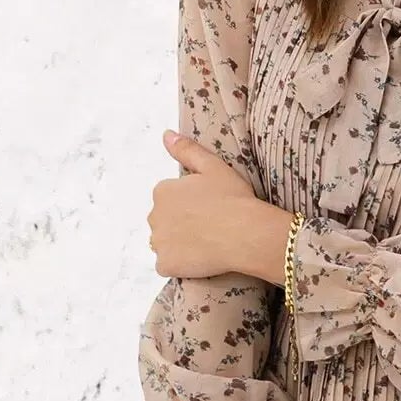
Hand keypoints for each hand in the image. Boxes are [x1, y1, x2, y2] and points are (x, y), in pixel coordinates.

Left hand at [148, 130, 257, 278]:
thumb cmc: (234, 198)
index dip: (190, 206)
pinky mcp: (165, 264)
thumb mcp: (213, 166)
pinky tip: (200, 260)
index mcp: (162, 190)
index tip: (209, 210)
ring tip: (206, 245)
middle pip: (164, 222)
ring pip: (165, 244)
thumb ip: (186, 150)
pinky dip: (179, 265)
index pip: (169, 200)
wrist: (246, 233)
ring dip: (179, 246)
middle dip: (180, 226)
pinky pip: (167, 266)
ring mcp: (158, 242)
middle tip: (209, 228)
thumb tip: (166, 135)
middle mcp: (154, 215)